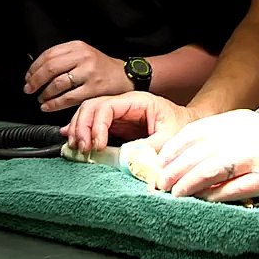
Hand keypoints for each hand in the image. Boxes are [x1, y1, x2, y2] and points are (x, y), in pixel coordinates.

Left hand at [25, 40, 131, 112]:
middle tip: (29, 89)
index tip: (28, 77)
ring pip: (58, 84)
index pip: (48, 54)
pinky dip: (54, 104)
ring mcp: (88, 73)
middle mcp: (83, 57)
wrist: (123, 76)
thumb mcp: (83, 54)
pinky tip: (48, 107)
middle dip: (35, 81)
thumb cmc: (100, 67)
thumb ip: (63, 59)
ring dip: (44, 94)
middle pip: (50, 68)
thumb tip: (36, 72)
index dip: (34, 68)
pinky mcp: (93, 88)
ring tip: (41, 99)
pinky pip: (68, 98)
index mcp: (77, 46)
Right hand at [62, 91, 199, 153]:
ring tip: (76, 148)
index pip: (107, 106)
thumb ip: (150, 147)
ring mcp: (118, 114)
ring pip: (88, 113)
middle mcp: (124, 104)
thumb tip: (127, 157)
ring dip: (78, 129)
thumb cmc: (182, 127)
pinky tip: (70, 138)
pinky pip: (93, 124)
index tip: (98, 145)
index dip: (97, 125)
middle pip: (92, 106)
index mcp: (137, 101)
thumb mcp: (170, 138)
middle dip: (82, 126)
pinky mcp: (116, 125)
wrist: (189, 126)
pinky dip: (80, 131)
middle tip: (82, 147)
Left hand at [154, 110, 258, 201]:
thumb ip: (227, 136)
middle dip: (175, 168)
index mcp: (241, 121)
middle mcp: (247, 135)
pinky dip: (216, 195)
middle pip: (200, 151)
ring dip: (189, 182)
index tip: (161, 161)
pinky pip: (236, 187)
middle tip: (161, 182)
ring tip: (175, 193)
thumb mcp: (255, 130)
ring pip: (212, 168)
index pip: (197, 131)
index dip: (175, 148)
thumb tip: (193, 153)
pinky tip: (204, 200)